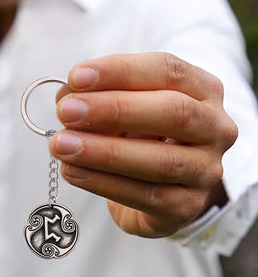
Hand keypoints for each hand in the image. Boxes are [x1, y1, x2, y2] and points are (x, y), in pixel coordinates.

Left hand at [48, 52, 237, 237]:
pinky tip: (72, 171)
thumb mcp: (121, 106)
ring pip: (160, 161)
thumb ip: (96, 95)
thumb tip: (67, 95)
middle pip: (173, 112)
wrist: (156, 189)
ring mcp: (205, 170)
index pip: (167, 70)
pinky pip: (145, 195)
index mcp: (201, 90)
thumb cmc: (138, 135)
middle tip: (66, 111)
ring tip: (61, 145)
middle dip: (114, 110)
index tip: (76, 77)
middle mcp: (214, 128)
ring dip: (102, 152)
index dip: (120, 71)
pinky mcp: (186, 206)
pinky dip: (103, 183)